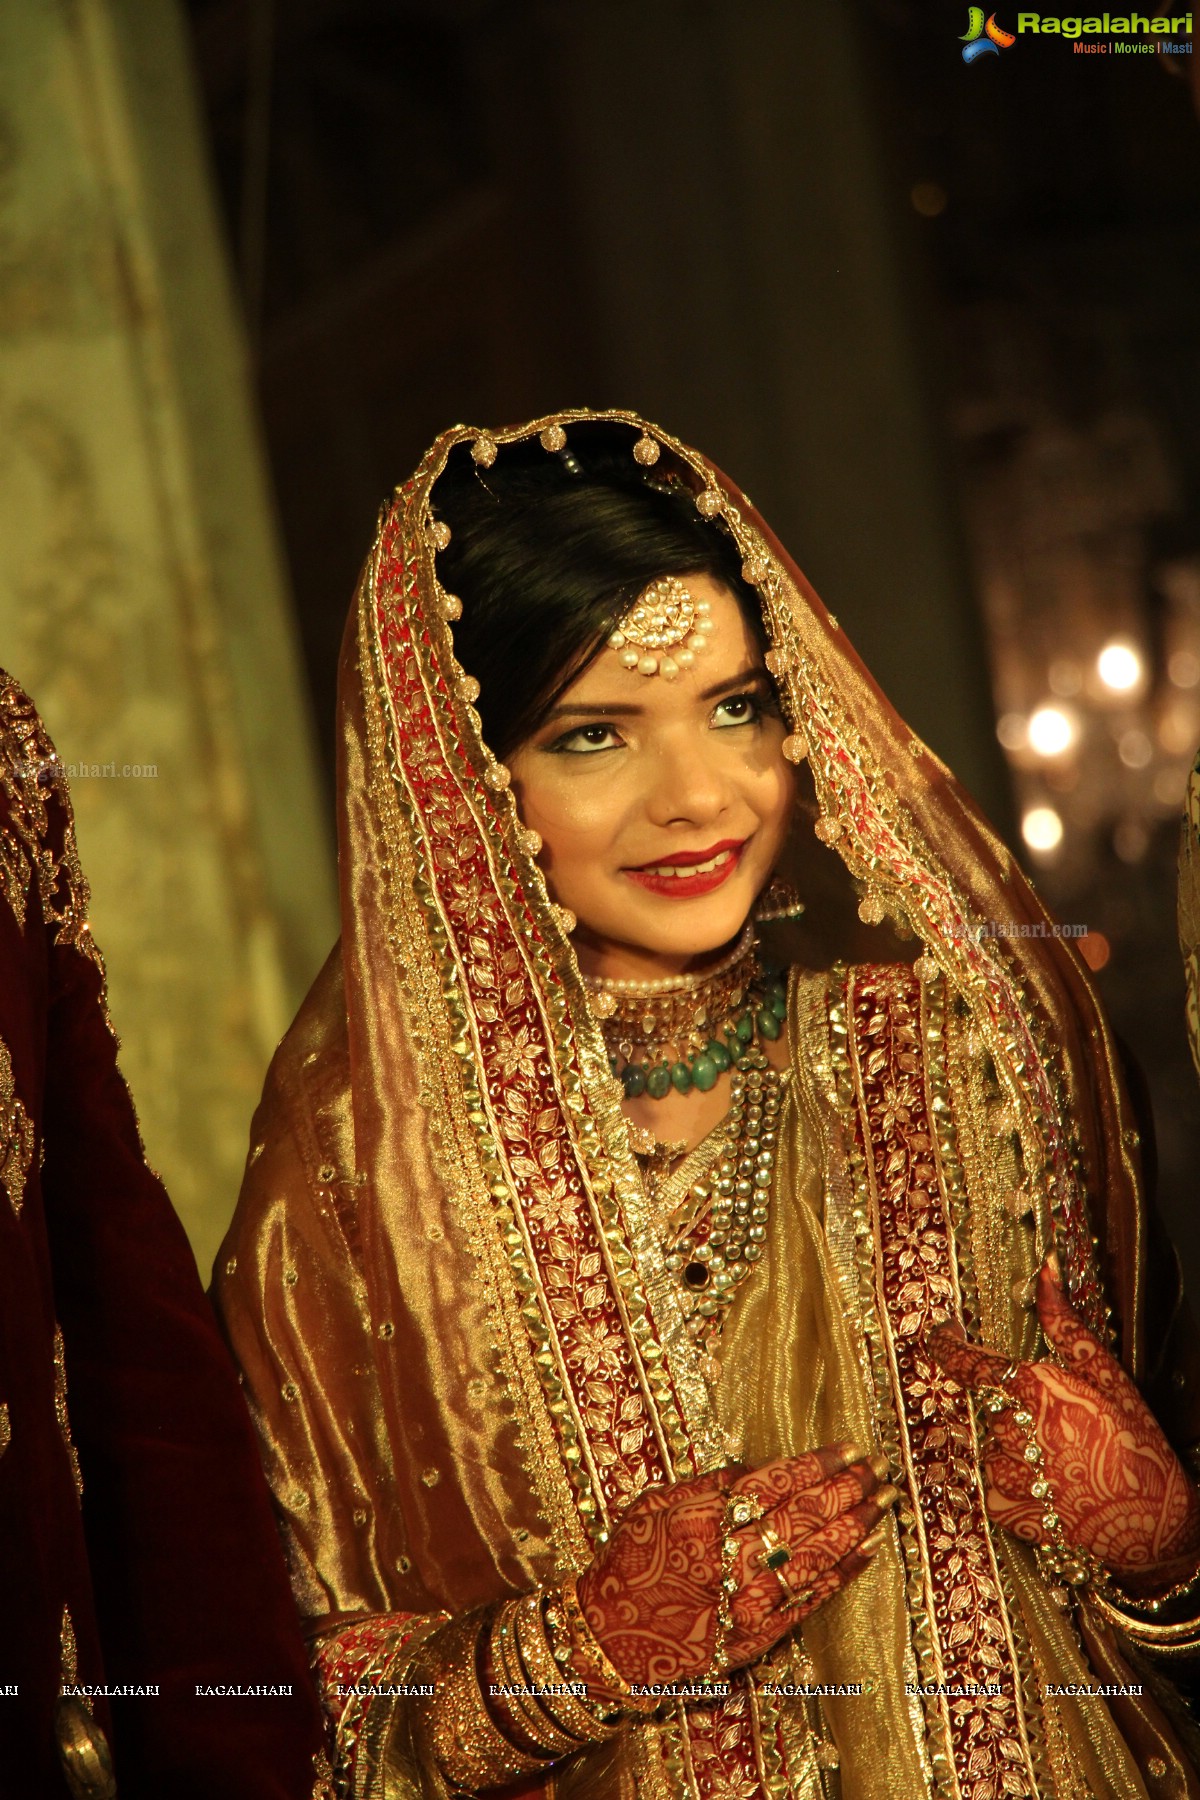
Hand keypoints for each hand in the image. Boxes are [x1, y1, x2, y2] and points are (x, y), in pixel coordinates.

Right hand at [574, 1442, 899, 1687]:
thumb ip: (706, 1486)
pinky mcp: (756, 1637)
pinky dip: (841, 1574)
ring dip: (855, 1527)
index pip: (776, 1484)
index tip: (849, 1448)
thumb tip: (754, 1469)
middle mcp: (731, 1561)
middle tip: (878, 1468)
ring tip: (883, 1503)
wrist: (606, 1640)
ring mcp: (748, 1603)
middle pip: (805, 1517)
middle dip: (848, 1489)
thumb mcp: (651, 1507)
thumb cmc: (625, 1563)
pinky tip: (864, 1553)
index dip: (817, 1464)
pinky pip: (809, 1601)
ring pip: (816, 1558)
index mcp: (703, 1521)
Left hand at [927, 1257, 1199, 1588]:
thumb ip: (1065, 1322)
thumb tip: (1045, 1267)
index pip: (970, 1364)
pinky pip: (991, 1484)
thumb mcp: (1106, 1375)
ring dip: (1012, 1446)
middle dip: (1010, 1409)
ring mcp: (1015, 1475)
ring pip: (988, 1445)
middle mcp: (1021, 1431)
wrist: (1155, 1524)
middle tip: (1051, 1423)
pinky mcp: (1012, 1513)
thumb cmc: (1136, 1441)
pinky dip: (1012, 1482)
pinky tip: (1048, 1484)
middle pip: (987, 1406)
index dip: (947, 1348)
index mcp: (1040, 1391)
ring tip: (1058, 1457)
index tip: (941, 1335)